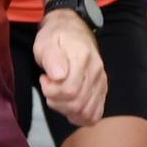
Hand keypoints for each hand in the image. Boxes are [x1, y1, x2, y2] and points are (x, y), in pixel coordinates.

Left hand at [35, 10, 105, 127]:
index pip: (69, 90)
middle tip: (48, 88)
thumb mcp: (46, 42)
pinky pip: (95, 113)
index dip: (51, 91)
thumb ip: (51, 58)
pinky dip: (81, 116)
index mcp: (83, 58)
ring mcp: (101, 82)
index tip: (44, 79)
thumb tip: (58, 76)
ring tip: (58, 96)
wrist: (72, 30)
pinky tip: (69, 107)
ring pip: (86, 112)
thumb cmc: (56, 37)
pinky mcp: (102, 89)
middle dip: (56, 102)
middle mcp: (96, 71)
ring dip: (67, 110)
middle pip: (78, 104)